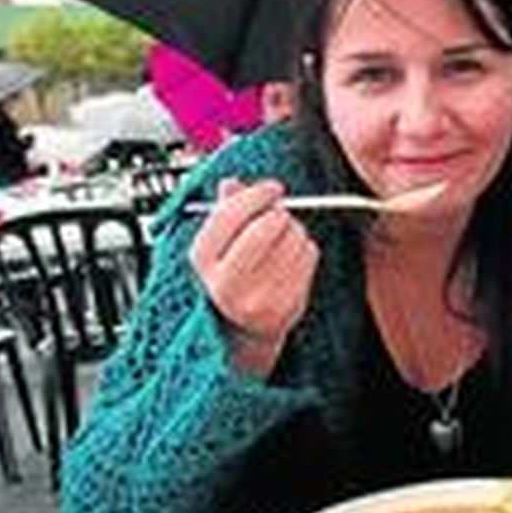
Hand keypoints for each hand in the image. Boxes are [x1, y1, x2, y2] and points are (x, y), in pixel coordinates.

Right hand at [189, 177, 320, 376]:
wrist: (244, 328)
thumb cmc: (232, 276)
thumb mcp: (218, 245)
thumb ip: (225, 210)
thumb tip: (231, 184)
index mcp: (203, 259)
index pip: (229, 215)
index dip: (256, 195)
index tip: (273, 188)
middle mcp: (226, 281)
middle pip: (265, 227)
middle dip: (279, 213)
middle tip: (281, 213)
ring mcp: (257, 297)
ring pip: (292, 240)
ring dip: (295, 230)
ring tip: (285, 239)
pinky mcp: (286, 306)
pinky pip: (309, 257)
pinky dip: (307, 249)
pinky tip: (293, 258)